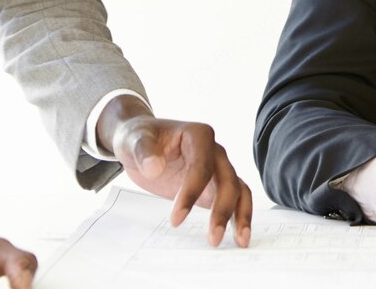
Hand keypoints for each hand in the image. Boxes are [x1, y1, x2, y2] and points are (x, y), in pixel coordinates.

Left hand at [97, 97, 251, 247]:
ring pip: (238, 189)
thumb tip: (154, 167)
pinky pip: (234, 198)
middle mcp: (214, 150)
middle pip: (227, 179)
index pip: (202, 165)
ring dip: (241, 215)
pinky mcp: (216, 184)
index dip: (192, 192)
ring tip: (240, 241)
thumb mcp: (134, 140)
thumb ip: (144, 151)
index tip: (176, 219)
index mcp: (198, 135)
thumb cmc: (140, 138)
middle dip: (223, 209)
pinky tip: (238, 236)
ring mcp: (218, 168)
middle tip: (213, 238)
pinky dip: (239, 216)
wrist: (142, 143)